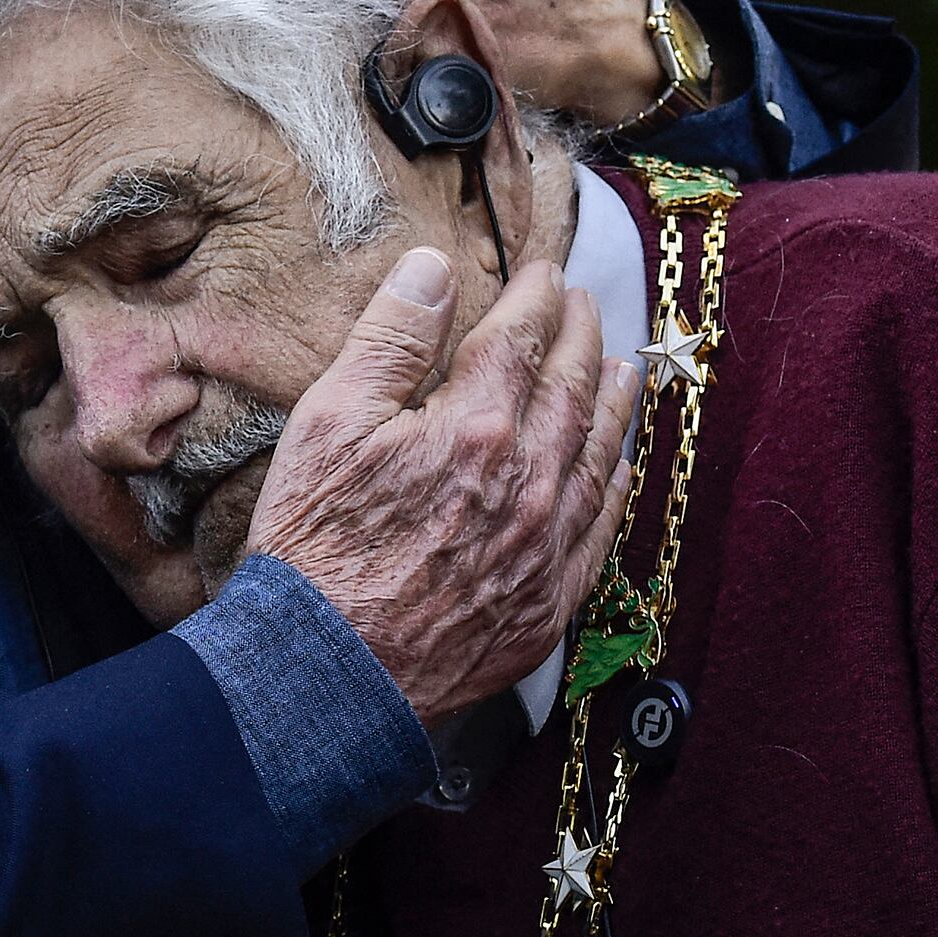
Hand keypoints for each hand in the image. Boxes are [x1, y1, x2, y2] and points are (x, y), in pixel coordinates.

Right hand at [247, 246, 640, 724]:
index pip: (521, 340)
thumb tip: (433, 268)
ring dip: (613, 403)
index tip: (540, 271)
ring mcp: (544, 544)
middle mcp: (527, 481)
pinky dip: (613, 487)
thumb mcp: (328, 422)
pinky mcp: (547, 601)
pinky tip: (616, 467)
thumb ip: (389, 339)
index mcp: (475, 427)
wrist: (328, 668)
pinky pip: (599, 531)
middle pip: (573, 389)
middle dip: (582, 336)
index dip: (534, 297)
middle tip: (583, 303)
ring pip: (598, 455)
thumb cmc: (315, 544)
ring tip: (622, 367)